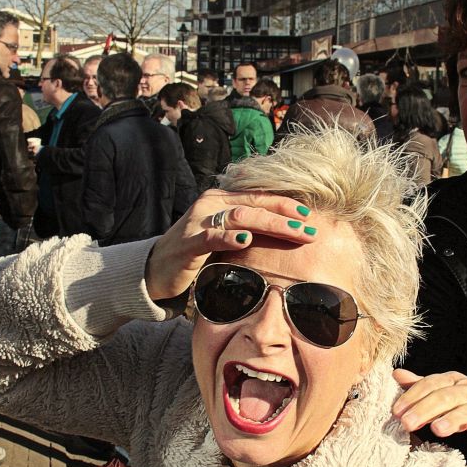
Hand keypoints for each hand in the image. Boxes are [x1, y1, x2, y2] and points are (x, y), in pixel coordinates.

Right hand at [144, 190, 318, 300]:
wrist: (155, 269)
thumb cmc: (195, 255)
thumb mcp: (224, 238)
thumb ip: (246, 231)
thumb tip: (282, 237)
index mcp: (222, 199)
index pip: (260, 197)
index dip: (286, 205)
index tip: (310, 217)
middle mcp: (211, 204)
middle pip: (256, 204)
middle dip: (286, 217)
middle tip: (311, 229)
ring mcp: (199, 221)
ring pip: (241, 216)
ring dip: (271, 225)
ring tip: (294, 234)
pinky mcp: (188, 242)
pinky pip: (212, 237)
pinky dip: (230, 237)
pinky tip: (247, 240)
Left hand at [392, 368, 466, 448]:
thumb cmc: (463, 403)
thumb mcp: (442, 392)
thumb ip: (421, 386)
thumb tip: (396, 374)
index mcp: (454, 380)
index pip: (431, 384)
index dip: (413, 396)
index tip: (396, 411)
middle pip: (446, 397)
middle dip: (425, 409)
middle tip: (407, 423)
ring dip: (452, 419)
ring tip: (436, 429)